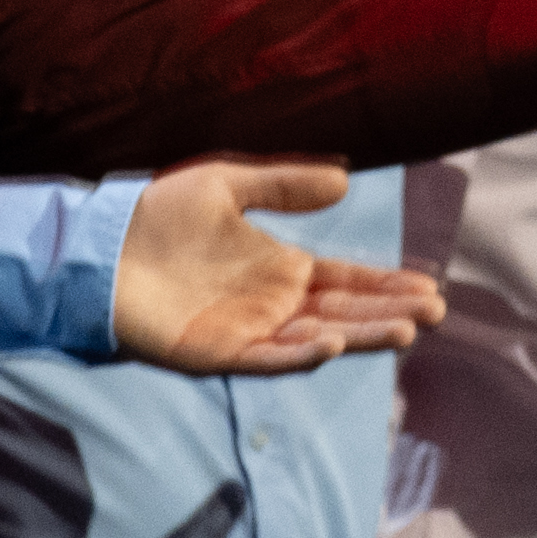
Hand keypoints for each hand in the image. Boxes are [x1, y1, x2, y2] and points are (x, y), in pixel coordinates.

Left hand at [107, 160, 446, 373]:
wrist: (99, 247)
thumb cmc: (157, 214)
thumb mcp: (227, 185)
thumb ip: (283, 186)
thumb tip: (344, 180)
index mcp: (280, 266)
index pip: (347, 280)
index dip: (387, 285)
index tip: (429, 287)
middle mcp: (273, 302)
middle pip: (346, 312)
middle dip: (391, 313)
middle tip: (437, 312)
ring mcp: (248, 330)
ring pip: (320, 337)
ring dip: (362, 335)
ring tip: (407, 329)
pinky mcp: (218, 352)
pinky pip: (269, 357)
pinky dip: (302, 353)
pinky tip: (334, 341)